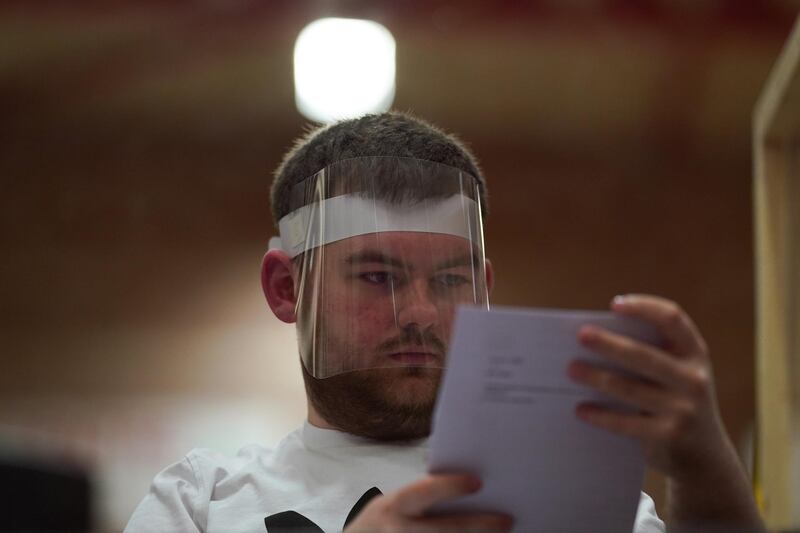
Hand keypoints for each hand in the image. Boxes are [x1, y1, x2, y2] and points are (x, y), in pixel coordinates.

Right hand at [344, 474, 512, 532]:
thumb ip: (426, 495)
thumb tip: (471, 489)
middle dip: (478, 525)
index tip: (478, 482)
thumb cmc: (389, 516)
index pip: (425, 492)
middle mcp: (400, 530)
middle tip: (506, 520)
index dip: (450, 487)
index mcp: (396, 505)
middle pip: (444, 530)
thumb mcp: (399, 500)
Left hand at [567, 294, 762, 528]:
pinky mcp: (670, 435)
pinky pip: (627, 423)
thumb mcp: (676, 373)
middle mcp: (694, 378)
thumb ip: (650, 354)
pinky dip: (601, 415)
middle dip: (609, 344)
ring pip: (630, 389)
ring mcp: (684, 408)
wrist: (705, 455)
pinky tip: (580, 409)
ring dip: (596, 377)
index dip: (645, 308)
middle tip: (581, 335)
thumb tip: (593, 341)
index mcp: (695, 352)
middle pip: (644, 355)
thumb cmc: (676, 400)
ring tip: (571, 369)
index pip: (673, 319)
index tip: (615, 304)